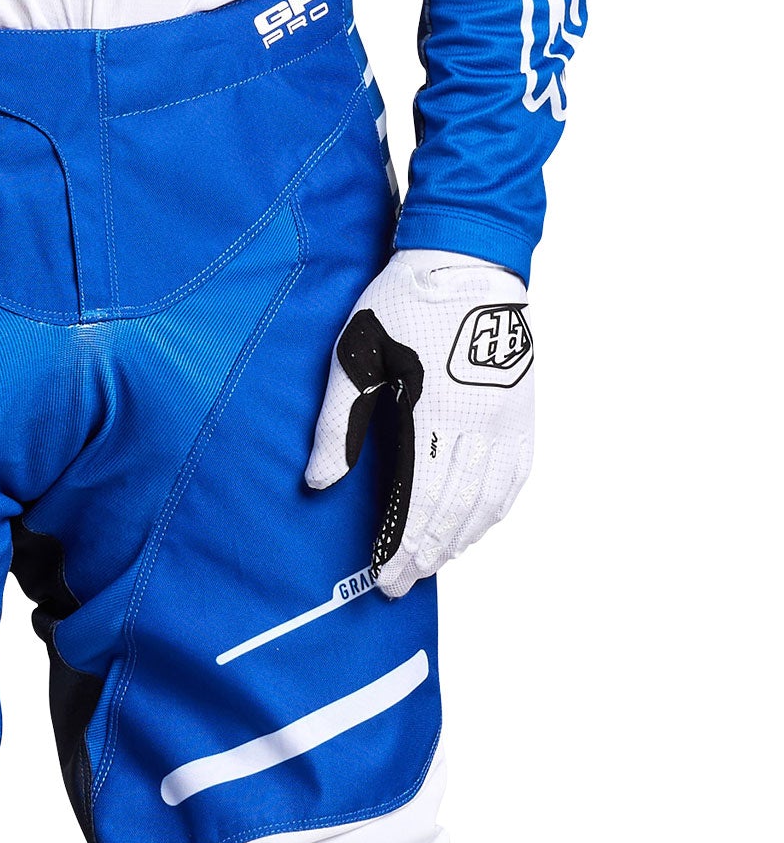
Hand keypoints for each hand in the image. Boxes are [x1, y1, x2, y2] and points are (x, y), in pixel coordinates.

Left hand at [305, 250, 534, 598]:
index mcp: (434, 411)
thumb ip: (338, 422)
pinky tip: (476, 529)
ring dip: (460, 540)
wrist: (471, 256)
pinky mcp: (523, 408)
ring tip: (433, 566)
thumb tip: (318, 483)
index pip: (418, 498)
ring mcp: (508, 417)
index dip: (401, 543)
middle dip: (426, 554)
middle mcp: (480, 421)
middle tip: (400, 586)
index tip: (381, 577)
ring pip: (489, 499)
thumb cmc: (404, 303)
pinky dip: (495, 511)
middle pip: (454, 510)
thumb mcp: (355, 356)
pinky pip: (516, 475)